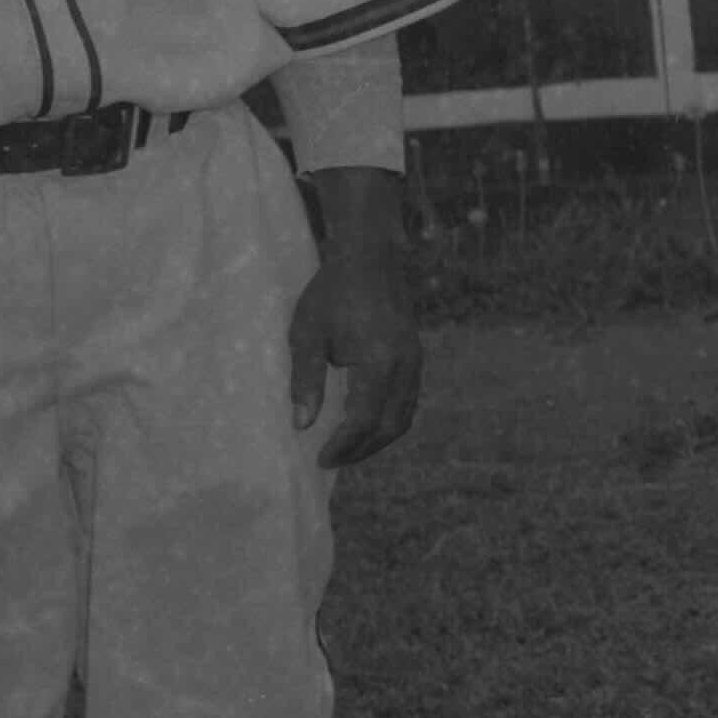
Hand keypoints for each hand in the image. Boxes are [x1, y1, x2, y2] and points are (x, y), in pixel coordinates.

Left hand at [292, 172, 424, 469]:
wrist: (369, 257)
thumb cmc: (331, 293)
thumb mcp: (307, 335)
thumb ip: (306, 381)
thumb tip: (302, 426)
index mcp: (378, 361)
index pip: (364, 420)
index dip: (343, 445)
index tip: (320, 459)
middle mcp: (405, 365)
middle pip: (390, 426)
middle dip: (362, 450)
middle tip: (331, 460)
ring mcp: (415, 360)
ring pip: (404, 416)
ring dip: (377, 439)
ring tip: (347, 448)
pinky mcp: (415, 355)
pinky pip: (408, 400)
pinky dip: (387, 419)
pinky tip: (364, 421)